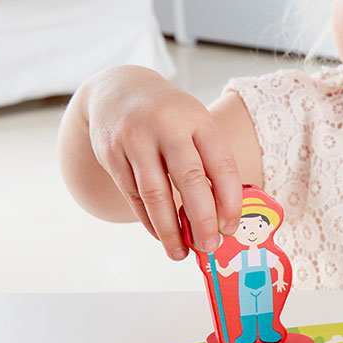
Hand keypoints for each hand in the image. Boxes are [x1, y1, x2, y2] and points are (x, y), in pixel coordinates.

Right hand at [84, 67, 241, 259]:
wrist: (118, 89)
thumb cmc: (170, 116)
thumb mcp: (196, 124)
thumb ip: (209, 161)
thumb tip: (222, 215)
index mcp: (198, 120)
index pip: (222, 165)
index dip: (230, 201)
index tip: (231, 227)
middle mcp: (167, 127)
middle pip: (190, 181)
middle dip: (202, 220)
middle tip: (209, 247)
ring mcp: (135, 140)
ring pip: (155, 194)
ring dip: (170, 230)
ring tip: (180, 253)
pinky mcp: (111, 154)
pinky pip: (133, 196)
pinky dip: (148, 220)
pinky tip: (161, 234)